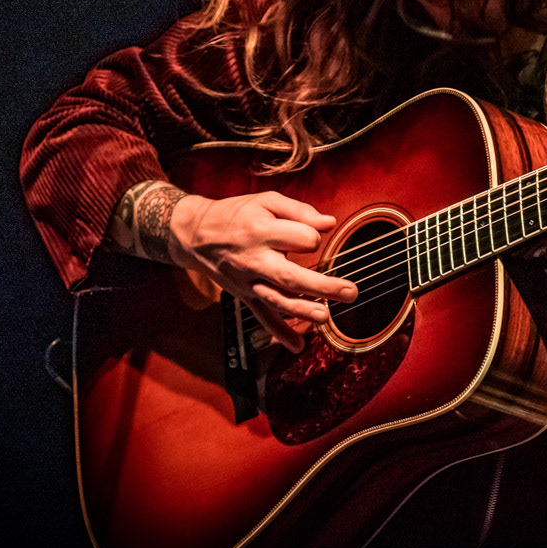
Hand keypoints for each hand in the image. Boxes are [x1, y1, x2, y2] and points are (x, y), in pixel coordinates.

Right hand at [168, 191, 356, 352]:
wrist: (196, 234)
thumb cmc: (237, 214)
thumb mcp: (266, 201)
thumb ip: (300, 211)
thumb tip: (329, 222)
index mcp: (262, 231)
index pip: (302, 238)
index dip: (313, 237)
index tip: (311, 235)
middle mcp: (254, 259)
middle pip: (291, 276)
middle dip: (322, 286)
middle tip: (350, 292)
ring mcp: (249, 281)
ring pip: (277, 300)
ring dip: (302, 311)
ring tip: (325, 317)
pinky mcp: (245, 295)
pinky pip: (262, 317)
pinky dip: (279, 333)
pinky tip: (297, 346)